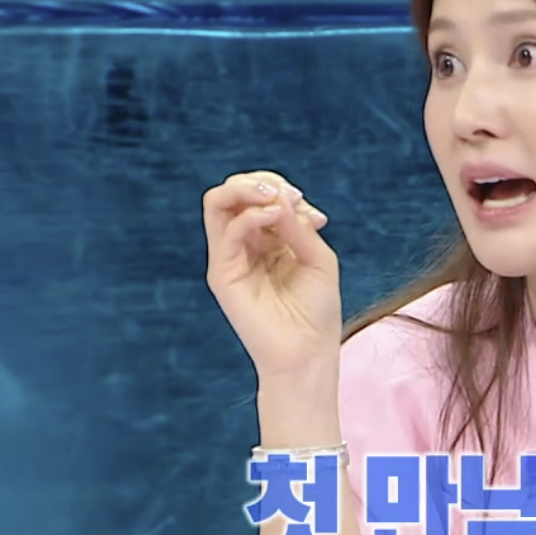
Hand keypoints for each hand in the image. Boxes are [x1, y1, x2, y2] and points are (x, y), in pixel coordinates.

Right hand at [204, 171, 340, 380]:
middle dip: (262, 182)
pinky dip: (251, 215)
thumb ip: (298, 225)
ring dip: (247, 188)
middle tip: (292, 195)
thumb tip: (280, 196)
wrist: (307, 353)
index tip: (315, 213)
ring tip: (275, 196)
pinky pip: (227, 231)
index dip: (283, 189)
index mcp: (268, 239)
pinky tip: (276, 216)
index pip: (260, 195)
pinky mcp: (222, 274)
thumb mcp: (317, 257)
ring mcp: (230, 257)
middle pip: (233, 192)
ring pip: (217, 203)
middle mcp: (245, 244)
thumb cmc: (317, 310)